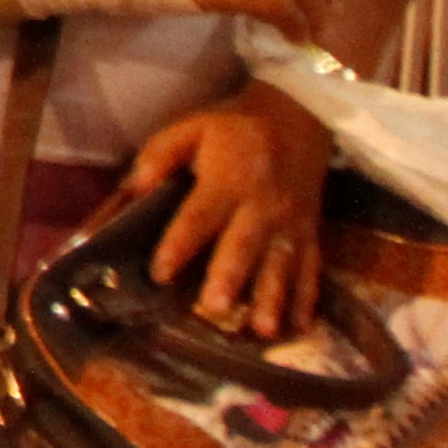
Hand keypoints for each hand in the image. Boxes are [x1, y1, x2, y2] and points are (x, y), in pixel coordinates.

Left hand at [120, 82, 333, 337]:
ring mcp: (290, 223)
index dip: (179, 244)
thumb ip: (161, 155)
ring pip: (281, 265)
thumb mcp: (192, 127)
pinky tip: (300, 327)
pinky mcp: (310, 232)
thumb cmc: (234, 127)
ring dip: (272, 299)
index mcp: (227, 180)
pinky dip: (307, 299)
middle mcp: (261, 206)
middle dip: (230, 278)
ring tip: (263, 330)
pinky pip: (311, 267)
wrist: (298, 116)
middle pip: (242, 246)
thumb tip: (135, 186)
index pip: (199, 216)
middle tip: (215, 308)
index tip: (160, 272)